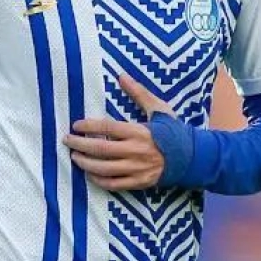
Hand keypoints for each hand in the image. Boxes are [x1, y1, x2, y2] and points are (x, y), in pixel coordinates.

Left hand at [64, 77, 174, 191]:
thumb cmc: (173, 131)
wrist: (193, 157)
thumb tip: (121, 75)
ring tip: (75, 158)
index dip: (88, 127)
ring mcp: (137, 169)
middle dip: (80, 145)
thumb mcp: (158, 108)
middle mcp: (136, 151)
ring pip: (104, 169)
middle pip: (101, 149)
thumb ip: (139, 93)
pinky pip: (114, 184)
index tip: (76, 125)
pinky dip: (99, 181)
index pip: (107, 128)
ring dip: (86, 164)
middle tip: (67, 141)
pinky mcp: (139, 182)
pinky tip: (90, 175)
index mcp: (139, 131)